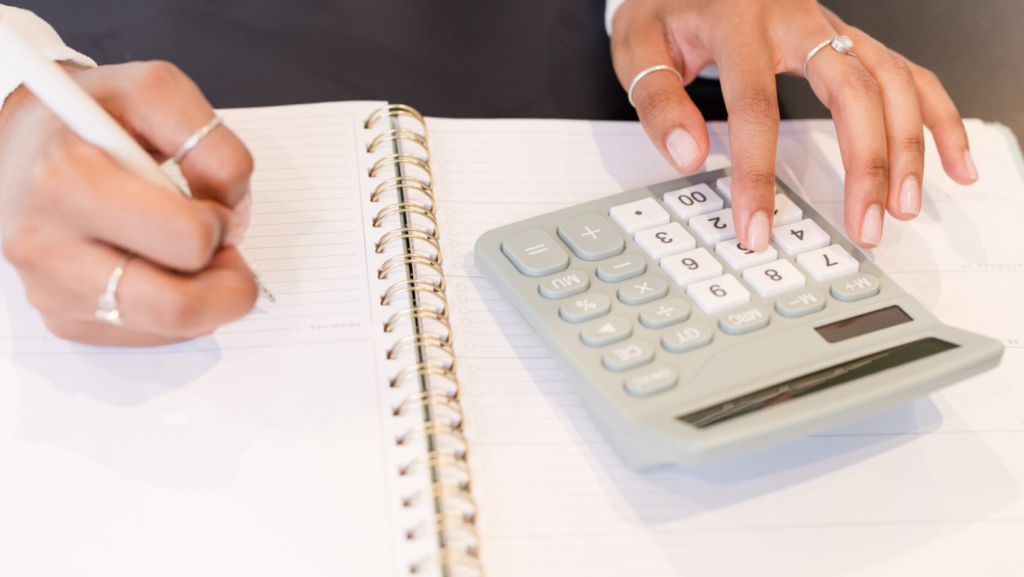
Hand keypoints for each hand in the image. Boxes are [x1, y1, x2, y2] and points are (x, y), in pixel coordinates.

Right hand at [0, 61, 256, 345]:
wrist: (19, 142)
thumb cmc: (91, 118)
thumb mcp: (154, 92)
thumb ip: (211, 141)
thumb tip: (232, 212)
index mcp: (68, 180)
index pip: (188, 239)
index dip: (221, 223)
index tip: (212, 206)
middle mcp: (49, 245)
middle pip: (177, 307)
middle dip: (228, 286)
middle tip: (228, 256)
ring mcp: (52, 290)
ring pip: (166, 330)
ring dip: (204, 298)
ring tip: (193, 257)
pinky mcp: (63, 319)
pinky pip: (146, 338)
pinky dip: (175, 313)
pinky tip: (161, 270)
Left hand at [611, 0, 977, 249]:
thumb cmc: (665, 7)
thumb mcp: (638, 47)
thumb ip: (658, 101)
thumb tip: (688, 155)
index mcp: (738, 18)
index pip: (754, 105)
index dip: (757, 174)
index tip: (756, 227)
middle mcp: (794, 18)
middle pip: (851, 89)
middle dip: (864, 164)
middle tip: (864, 224)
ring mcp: (830, 26)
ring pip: (891, 79)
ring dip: (907, 146)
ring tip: (904, 206)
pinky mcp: (847, 38)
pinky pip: (907, 71)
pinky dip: (936, 115)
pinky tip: (950, 160)